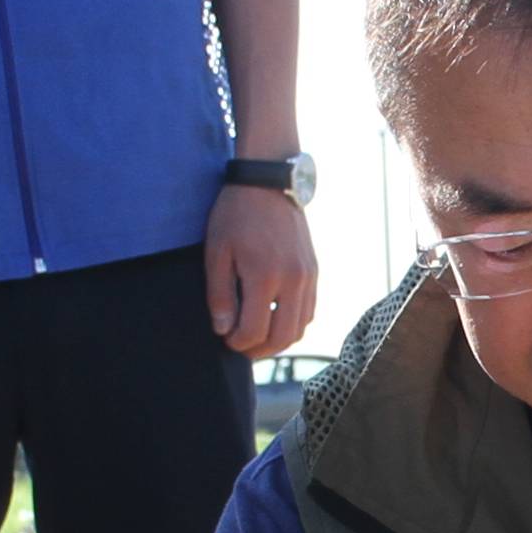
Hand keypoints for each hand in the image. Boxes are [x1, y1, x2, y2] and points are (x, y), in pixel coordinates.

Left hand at [206, 182, 317, 358]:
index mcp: (265, 276)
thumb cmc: (236, 214)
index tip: (224, 337)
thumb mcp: (217, 251)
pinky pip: (309, 311)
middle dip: (258, 350)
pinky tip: (274, 319)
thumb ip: (220, 295)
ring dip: (278, 340)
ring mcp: (308, 276)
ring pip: (300, 328)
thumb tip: (223, 329)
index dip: (237, 343)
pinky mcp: (314, 271)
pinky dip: (293, 324)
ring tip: (256, 337)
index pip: (254, 332)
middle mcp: (293, 280)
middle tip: (240, 346)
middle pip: (282, 337)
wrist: (269, 181)